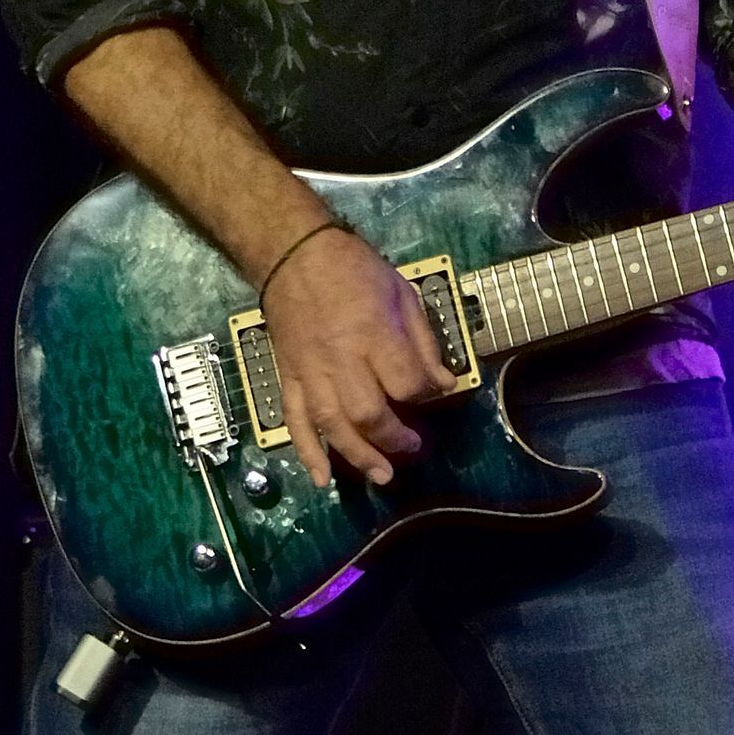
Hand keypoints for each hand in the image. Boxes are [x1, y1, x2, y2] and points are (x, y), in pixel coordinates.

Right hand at [261, 225, 453, 488]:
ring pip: (331, 426)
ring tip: (381, 476)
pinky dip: (307, 453)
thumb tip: (445, 384)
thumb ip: (424, 342)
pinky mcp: (288, 378)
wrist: (292, 254)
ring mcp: (310, 371)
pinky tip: (323, 480)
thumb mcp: (402, 293)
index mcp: (374, 333)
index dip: (423, 396)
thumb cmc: (355, 269)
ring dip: (357, 456)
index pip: (405, 383)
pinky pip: (294, 421)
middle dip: (393, 438)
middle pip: (367, 414)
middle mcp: (341, 359)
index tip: (430, 394)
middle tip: (411, 446)